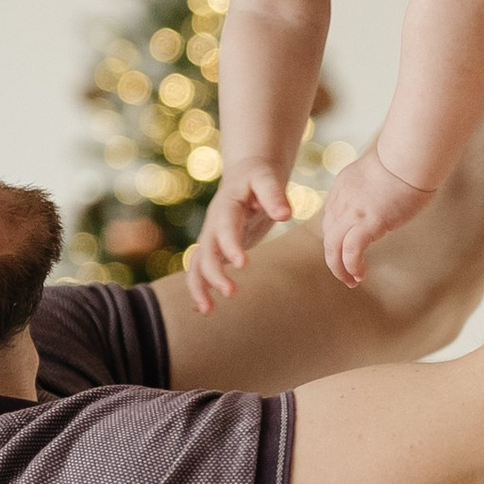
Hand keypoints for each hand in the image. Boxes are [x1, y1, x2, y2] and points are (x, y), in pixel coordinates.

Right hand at [182, 161, 291, 317]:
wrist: (245, 173)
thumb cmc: (260, 176)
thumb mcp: (267, 178)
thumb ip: (274, 194)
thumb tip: (285, 214)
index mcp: (226, 207)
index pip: (225, 228)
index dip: (230, 246)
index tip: (242, 265)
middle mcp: (213, 224)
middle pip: (206, 251)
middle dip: (213, 273)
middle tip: (231, 292)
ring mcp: (212, 237)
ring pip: (197, 264)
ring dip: (199, 287)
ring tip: (207, 311)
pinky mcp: (215, 247)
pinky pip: (202, 268)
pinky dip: (200, 287)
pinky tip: (203, 309)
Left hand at [321, 144, 439, 287]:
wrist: (409, 156)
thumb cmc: (407, 160)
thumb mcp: (383, 173)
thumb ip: (378, 187)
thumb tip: (391, 197)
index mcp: (343, 187)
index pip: (331, 218)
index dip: (336, 238)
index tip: (346, 251)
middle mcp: (342, 201)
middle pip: (329, 235)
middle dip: (334, 258)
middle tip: (345, 274)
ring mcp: (353, 212)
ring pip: (333, 247)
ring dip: (340, 268)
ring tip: (351, 281)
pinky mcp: (367, 222)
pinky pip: (351, 251)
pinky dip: (351, 266)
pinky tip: (360, 274)